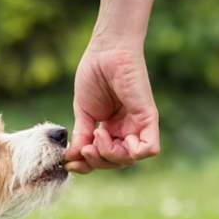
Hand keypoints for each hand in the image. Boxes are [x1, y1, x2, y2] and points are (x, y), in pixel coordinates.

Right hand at [65, 41, 159, 173]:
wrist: (105, 52)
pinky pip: (150, 149)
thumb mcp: (82, 113)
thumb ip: (81, 136)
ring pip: (129, 159)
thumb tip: (71, 160)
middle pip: (115, 163)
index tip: (69, 161)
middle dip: (96, 161)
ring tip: (97, 134)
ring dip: (109, 155)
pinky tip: (111, 136)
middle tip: (85, 147)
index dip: (86, 165)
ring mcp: (137, 125)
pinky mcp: (148, 118)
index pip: (102, 159)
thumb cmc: (94, 75)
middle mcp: (126, 130)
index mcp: (111, 130)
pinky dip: (131, 152)